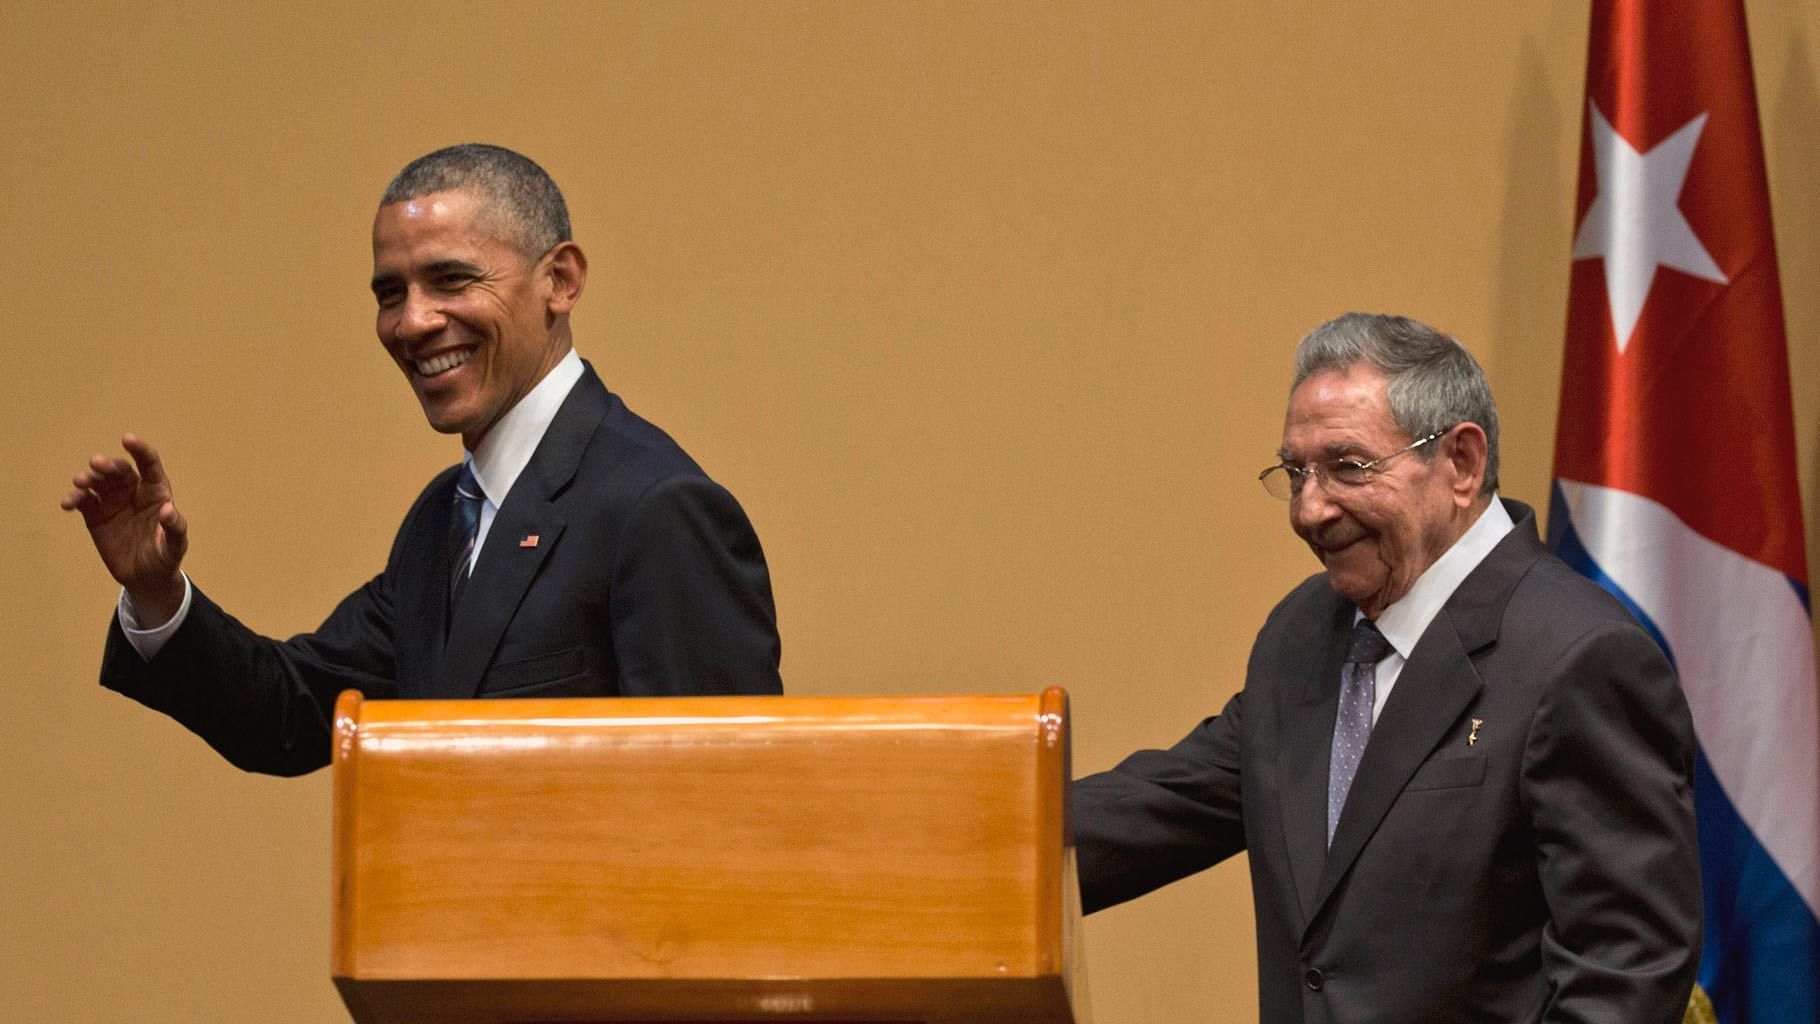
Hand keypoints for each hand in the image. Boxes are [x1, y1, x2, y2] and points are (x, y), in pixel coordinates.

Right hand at [61, 434, 188, 625]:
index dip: (140, 451)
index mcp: (156, 492)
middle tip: (96, 463)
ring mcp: (112, 501)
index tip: (127, 439)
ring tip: (80, 482)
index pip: (149, 465)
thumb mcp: (174, 546)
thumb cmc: (164, 556)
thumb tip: (169, 510)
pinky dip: (74, 499)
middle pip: (119, 471)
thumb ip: (175, 528)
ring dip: (88, 478)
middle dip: (108, 465)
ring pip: (98, 482)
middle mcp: (133, 491)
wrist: (144, 577)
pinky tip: (67, 503)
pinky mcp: (95, 514)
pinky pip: (83, 501)